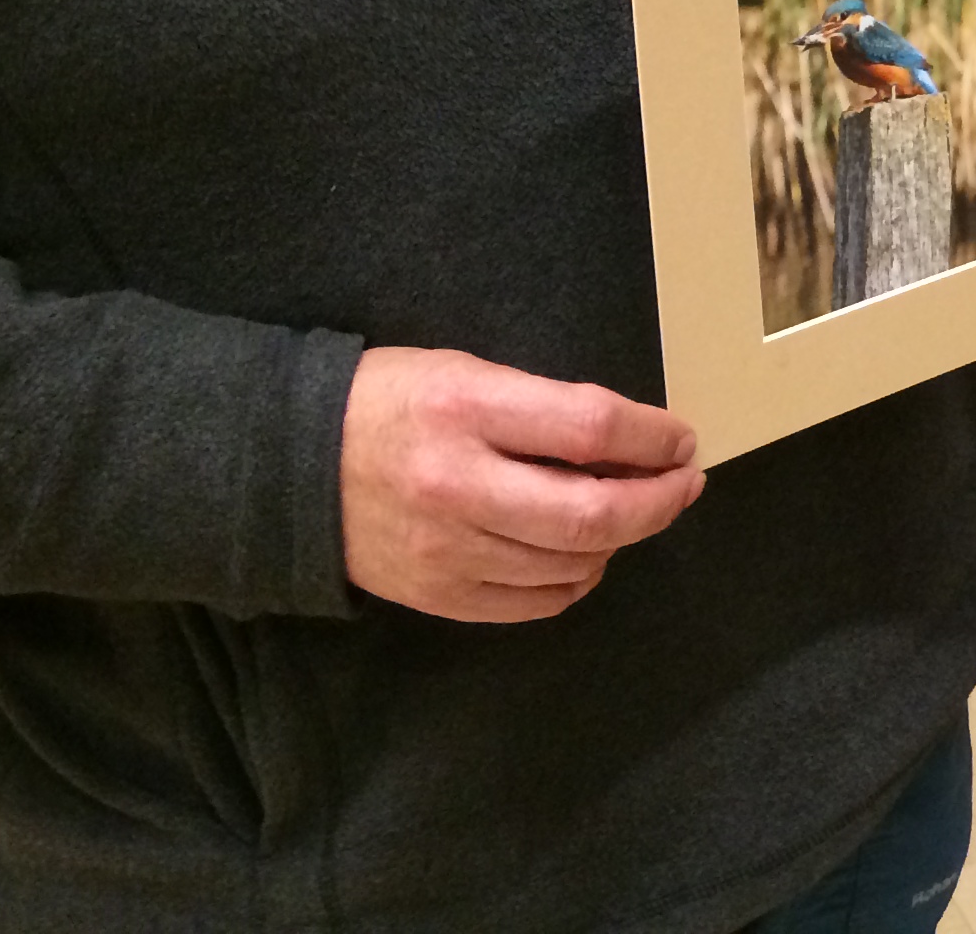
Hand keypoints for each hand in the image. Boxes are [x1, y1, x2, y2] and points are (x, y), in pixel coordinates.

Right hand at [339, 347, 705, 621]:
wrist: (291, 465)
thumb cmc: (393, 402)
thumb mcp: (468, 373)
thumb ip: (545, 407)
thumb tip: (632, 443)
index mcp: (467, 410)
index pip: (591, 428)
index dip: (653, 438)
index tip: (682, 440)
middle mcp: (458, 485)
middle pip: (590, 513)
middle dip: (658, 501)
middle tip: (684, 484)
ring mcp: (445, 550)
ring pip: (570, 564)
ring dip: (623, 540)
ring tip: (635, 513)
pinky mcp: (434, 596)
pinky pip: (534, 603)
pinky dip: (576, 580)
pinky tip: (584, 555)